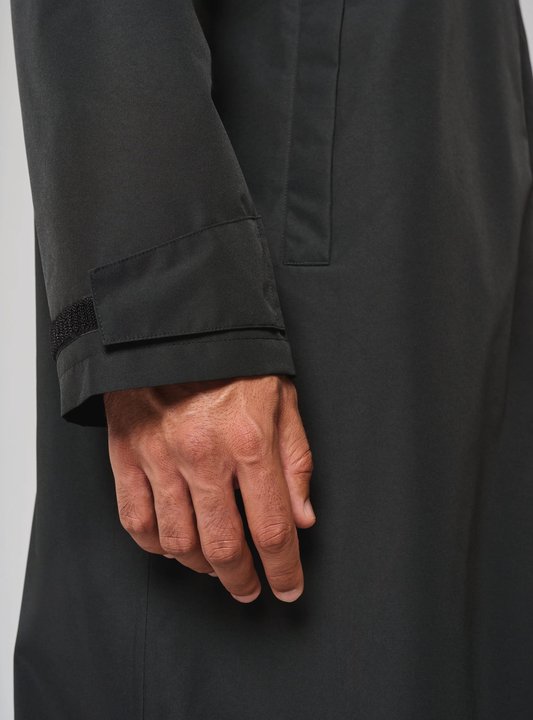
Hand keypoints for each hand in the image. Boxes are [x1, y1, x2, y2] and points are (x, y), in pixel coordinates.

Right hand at [103, 374, 314, 602]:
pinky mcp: (126, 454)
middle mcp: (203, 456)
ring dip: (201, 567)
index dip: (284, 569)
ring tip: (215, 566)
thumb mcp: (281, 399)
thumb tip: (303, 518)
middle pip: (223, 547)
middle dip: (242, 580)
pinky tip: (173, 545)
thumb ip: (295, 460)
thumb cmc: (232, 359)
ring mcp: (160, 457)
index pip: (272, 527)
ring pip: (178, 543)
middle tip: (250, 588)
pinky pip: (136, 521)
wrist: (172, 326)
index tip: (288, 588)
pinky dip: (156, 546)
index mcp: (249, 441)